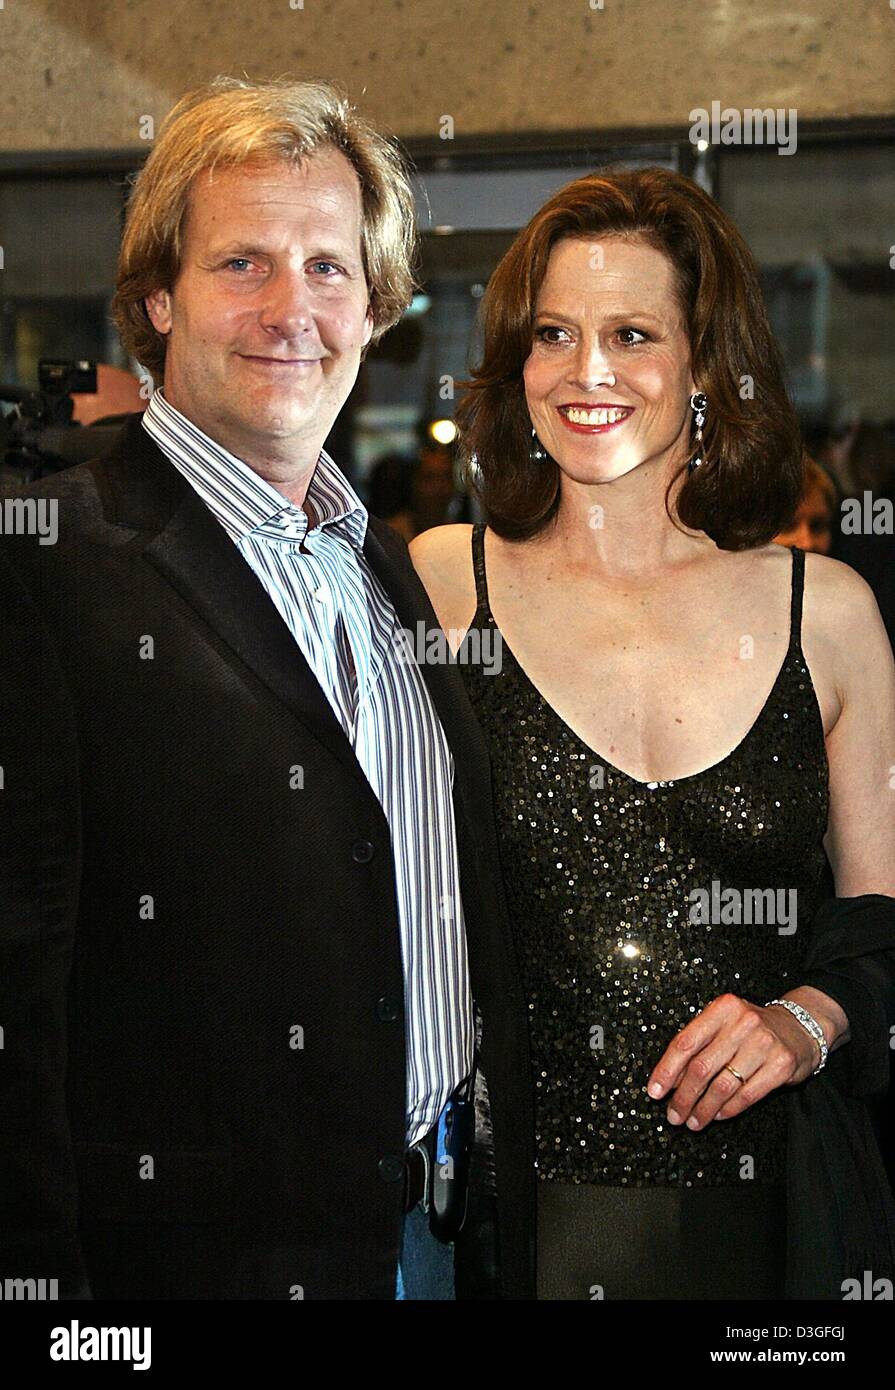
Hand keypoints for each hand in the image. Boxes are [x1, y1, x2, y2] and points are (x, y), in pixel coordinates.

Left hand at [646, 993, 820, 1131]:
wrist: (800, 1028)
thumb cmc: (752, 1028)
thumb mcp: (724, 1023)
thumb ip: (699, 1044)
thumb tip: (671, 1078)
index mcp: (722, 1008)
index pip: (685, 1042)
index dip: (666, 1070)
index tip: (655, 1091)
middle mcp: (743, 1023)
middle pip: (701, 1067)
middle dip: (683, 1097)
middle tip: (674, 1114)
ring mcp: (763, 1044)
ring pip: (722, 1086)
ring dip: (703, 1109)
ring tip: (693, 1121)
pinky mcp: (781, 1065)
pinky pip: (746, 1095)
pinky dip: (728, 1110)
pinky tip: (717, 1115)